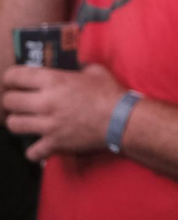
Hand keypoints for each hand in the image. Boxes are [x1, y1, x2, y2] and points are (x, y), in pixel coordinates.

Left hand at [3, 64, 126, 160]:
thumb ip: (77, 69)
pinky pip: (32, 152)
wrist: (123, 120)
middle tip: (20, 101)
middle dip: (11, 100)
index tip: (14, 81)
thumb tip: (73, 68)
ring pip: (13, 125)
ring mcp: (48, 125)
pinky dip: (34, 150)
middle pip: (8, 101)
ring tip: (27, 120)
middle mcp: (45, 102)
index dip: (10, 77)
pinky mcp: (54, 143)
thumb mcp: (95, 71)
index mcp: (54, 81)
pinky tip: (40, 145)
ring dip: (18, 122)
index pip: (14, 76)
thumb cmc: (111, 93)